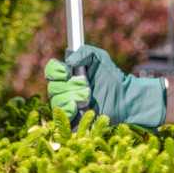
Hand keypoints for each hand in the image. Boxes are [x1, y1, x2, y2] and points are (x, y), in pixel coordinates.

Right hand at [44, 44, 166, 128]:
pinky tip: (81, 110)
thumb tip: (69, 61)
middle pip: (53, 88)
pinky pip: (61, 117)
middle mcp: (63, 89)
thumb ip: (84, 52)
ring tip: (88, 100)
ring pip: (56, 102)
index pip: (50, 71)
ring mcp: (66, 105)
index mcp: (66, 73)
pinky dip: (70, 113)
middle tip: (87, 87)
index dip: (56, 72)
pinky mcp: (72, 119)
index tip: (68, 72)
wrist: (123, 97)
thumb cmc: (111, 75)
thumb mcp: (99, 57)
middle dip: (71, 87)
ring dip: (73, 99)